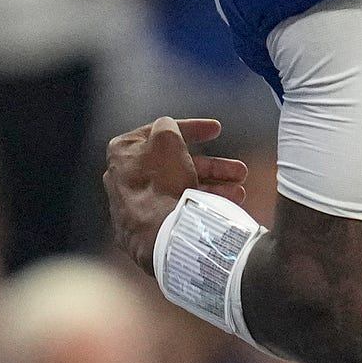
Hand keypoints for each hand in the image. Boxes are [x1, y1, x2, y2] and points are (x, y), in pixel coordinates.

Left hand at [104, 118, 248, 271]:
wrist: (160, 236)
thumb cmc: (161, 184)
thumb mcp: (168, 139)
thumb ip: (168, 126)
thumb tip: (168, 128)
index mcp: (122, 154)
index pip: (161, 133)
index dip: (193, 129)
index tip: (216, 130)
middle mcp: (122, 181)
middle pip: (175, 165)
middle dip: (212, 167)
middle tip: (238, 171)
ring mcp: (133, 209)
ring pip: (179, 191)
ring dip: (213, 189)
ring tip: (238, 193)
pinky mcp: (144, 233)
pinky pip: (175, 213)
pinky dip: (198, 208)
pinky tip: (221, 210)